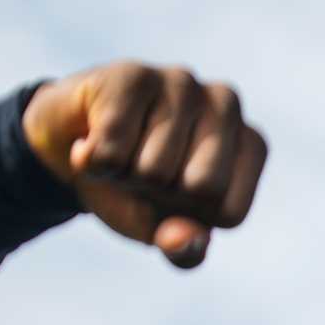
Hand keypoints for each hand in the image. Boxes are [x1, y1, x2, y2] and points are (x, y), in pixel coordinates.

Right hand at [22, 61, 267, 267]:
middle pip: (200, 188)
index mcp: (250, 145)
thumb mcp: (163, 230)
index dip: (189, 219)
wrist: (73, 145)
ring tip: (122, 151)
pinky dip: (92, 162)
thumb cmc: (135, 188)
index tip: (176, 196)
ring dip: (124, 177)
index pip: (230, 212)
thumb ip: (184, 250)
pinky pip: (113, 151)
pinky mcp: (132, 75)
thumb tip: (185, 241)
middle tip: (145, 172)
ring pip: (154, 170)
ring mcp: (182, 82)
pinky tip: (92, 139)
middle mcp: (227, 104)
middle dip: (160, 196)